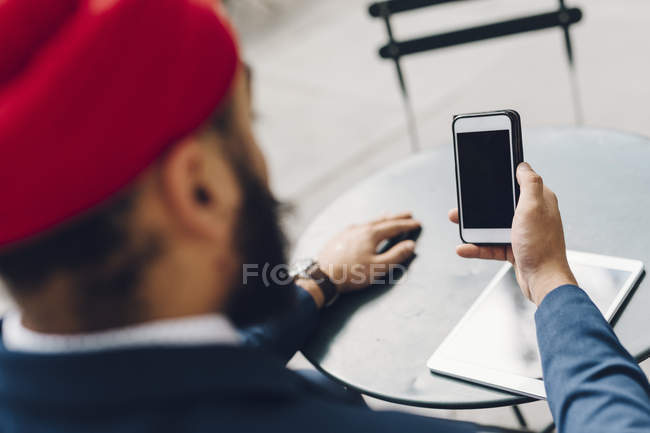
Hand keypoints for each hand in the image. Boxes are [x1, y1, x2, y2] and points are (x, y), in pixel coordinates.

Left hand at [317, 212, 419, 292]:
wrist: (322, 276)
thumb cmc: (351, 273)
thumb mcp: (378, 267)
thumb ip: (396, 255)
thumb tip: (411, 245)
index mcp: (371, 234)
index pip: (393, 226)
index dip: (407, 225)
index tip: (417, 223)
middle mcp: (359, 228)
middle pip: (382, 220)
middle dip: (396, 217)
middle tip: (408, 213)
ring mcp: (347, 231)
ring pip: (369, 222)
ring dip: (382, 219)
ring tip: (389, 215)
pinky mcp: (339, 237)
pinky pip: (359, 226)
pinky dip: (368, 224)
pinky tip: (366, 227)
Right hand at [449, 163, 576, 305]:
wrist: (543, 282)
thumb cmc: (541, 246)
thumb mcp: (533, 208)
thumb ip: (529, 184)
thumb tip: (523, 165)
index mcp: (540, 201)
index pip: (520, 182)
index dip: (503, 178)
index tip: (486, 175)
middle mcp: (532, 215)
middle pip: (501, 204)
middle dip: (481, 205)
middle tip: (464, 203)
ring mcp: (523, 233)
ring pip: (493, 225)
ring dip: (475, 227)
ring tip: (458, 223)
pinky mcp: (514, 249)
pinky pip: (491, 245)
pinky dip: (477, 247)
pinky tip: (464, 248)